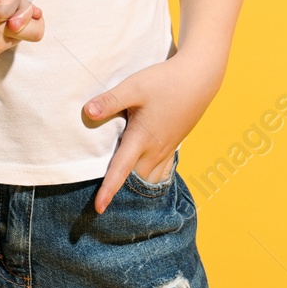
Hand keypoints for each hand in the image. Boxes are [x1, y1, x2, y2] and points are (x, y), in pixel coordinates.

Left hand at [81, 53, 224, 212]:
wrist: (199, 78)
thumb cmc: (164, 81)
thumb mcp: (133, 87)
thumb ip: (109, 101)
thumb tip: (87, 112)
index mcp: (141, 139)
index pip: (121, 170)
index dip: (108, 190)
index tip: (98, 209)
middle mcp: (155, 149)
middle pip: (135, 179)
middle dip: (122, 191)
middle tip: (103, 198)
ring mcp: (167, 148)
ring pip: (149, 177)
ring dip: (137, 185)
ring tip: (122, 190)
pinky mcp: (174, 142)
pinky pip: (161, 169)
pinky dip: (150, 176)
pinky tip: (143, 171)